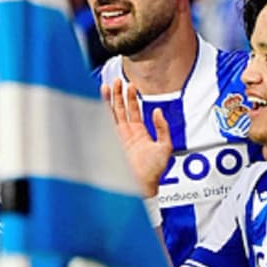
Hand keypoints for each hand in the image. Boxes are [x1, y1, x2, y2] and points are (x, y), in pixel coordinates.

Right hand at [103, 77, 173, 196]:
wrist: (141, 185)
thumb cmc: (153, 172)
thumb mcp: (165, 147)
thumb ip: (163, 128)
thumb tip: (159, 112)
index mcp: (139, 134)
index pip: (134, 111)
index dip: (132, 98)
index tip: (131, 86)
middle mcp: (127, 134)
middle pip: (120, 109)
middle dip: (119, 94)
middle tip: (118, 81)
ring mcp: (117, 138)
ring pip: (111, 114)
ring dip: (109, 100)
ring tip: (108, 86)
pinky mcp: (109, 142)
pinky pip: (104, 124)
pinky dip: (101, 113)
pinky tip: (100, 102)